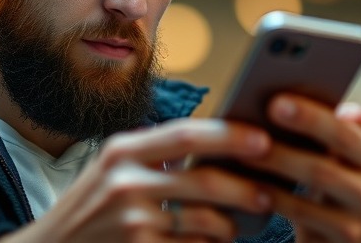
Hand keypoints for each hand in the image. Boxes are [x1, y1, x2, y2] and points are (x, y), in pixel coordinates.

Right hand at [0, 119, 275, 242]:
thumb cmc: (91, 210)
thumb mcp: (112, 170)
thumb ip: (156, 156)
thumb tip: (221, 148)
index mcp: (123, 150)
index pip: (187, 133)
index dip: (230, 136)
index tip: (264, 138)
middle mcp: (125, 181)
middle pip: (205, 181)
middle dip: (246, 188)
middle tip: (269, 193)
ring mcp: (132, 221)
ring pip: (206, 222)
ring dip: (231, 226)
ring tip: (238, 225)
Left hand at [250, 95, 360, 242]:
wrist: (344, 235)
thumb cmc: (331, 180)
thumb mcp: (338, 155)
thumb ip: (332, 126)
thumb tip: (310, 100)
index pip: (345, 131)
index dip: (312, 117)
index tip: (276, 102)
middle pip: (327, 161)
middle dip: (285, 145)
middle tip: (249, 130)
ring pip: (315, 184)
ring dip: (276, 166)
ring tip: (242, 155)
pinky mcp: (346, 236)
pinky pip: (305, 214)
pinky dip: (276, 198)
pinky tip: (250, 187)